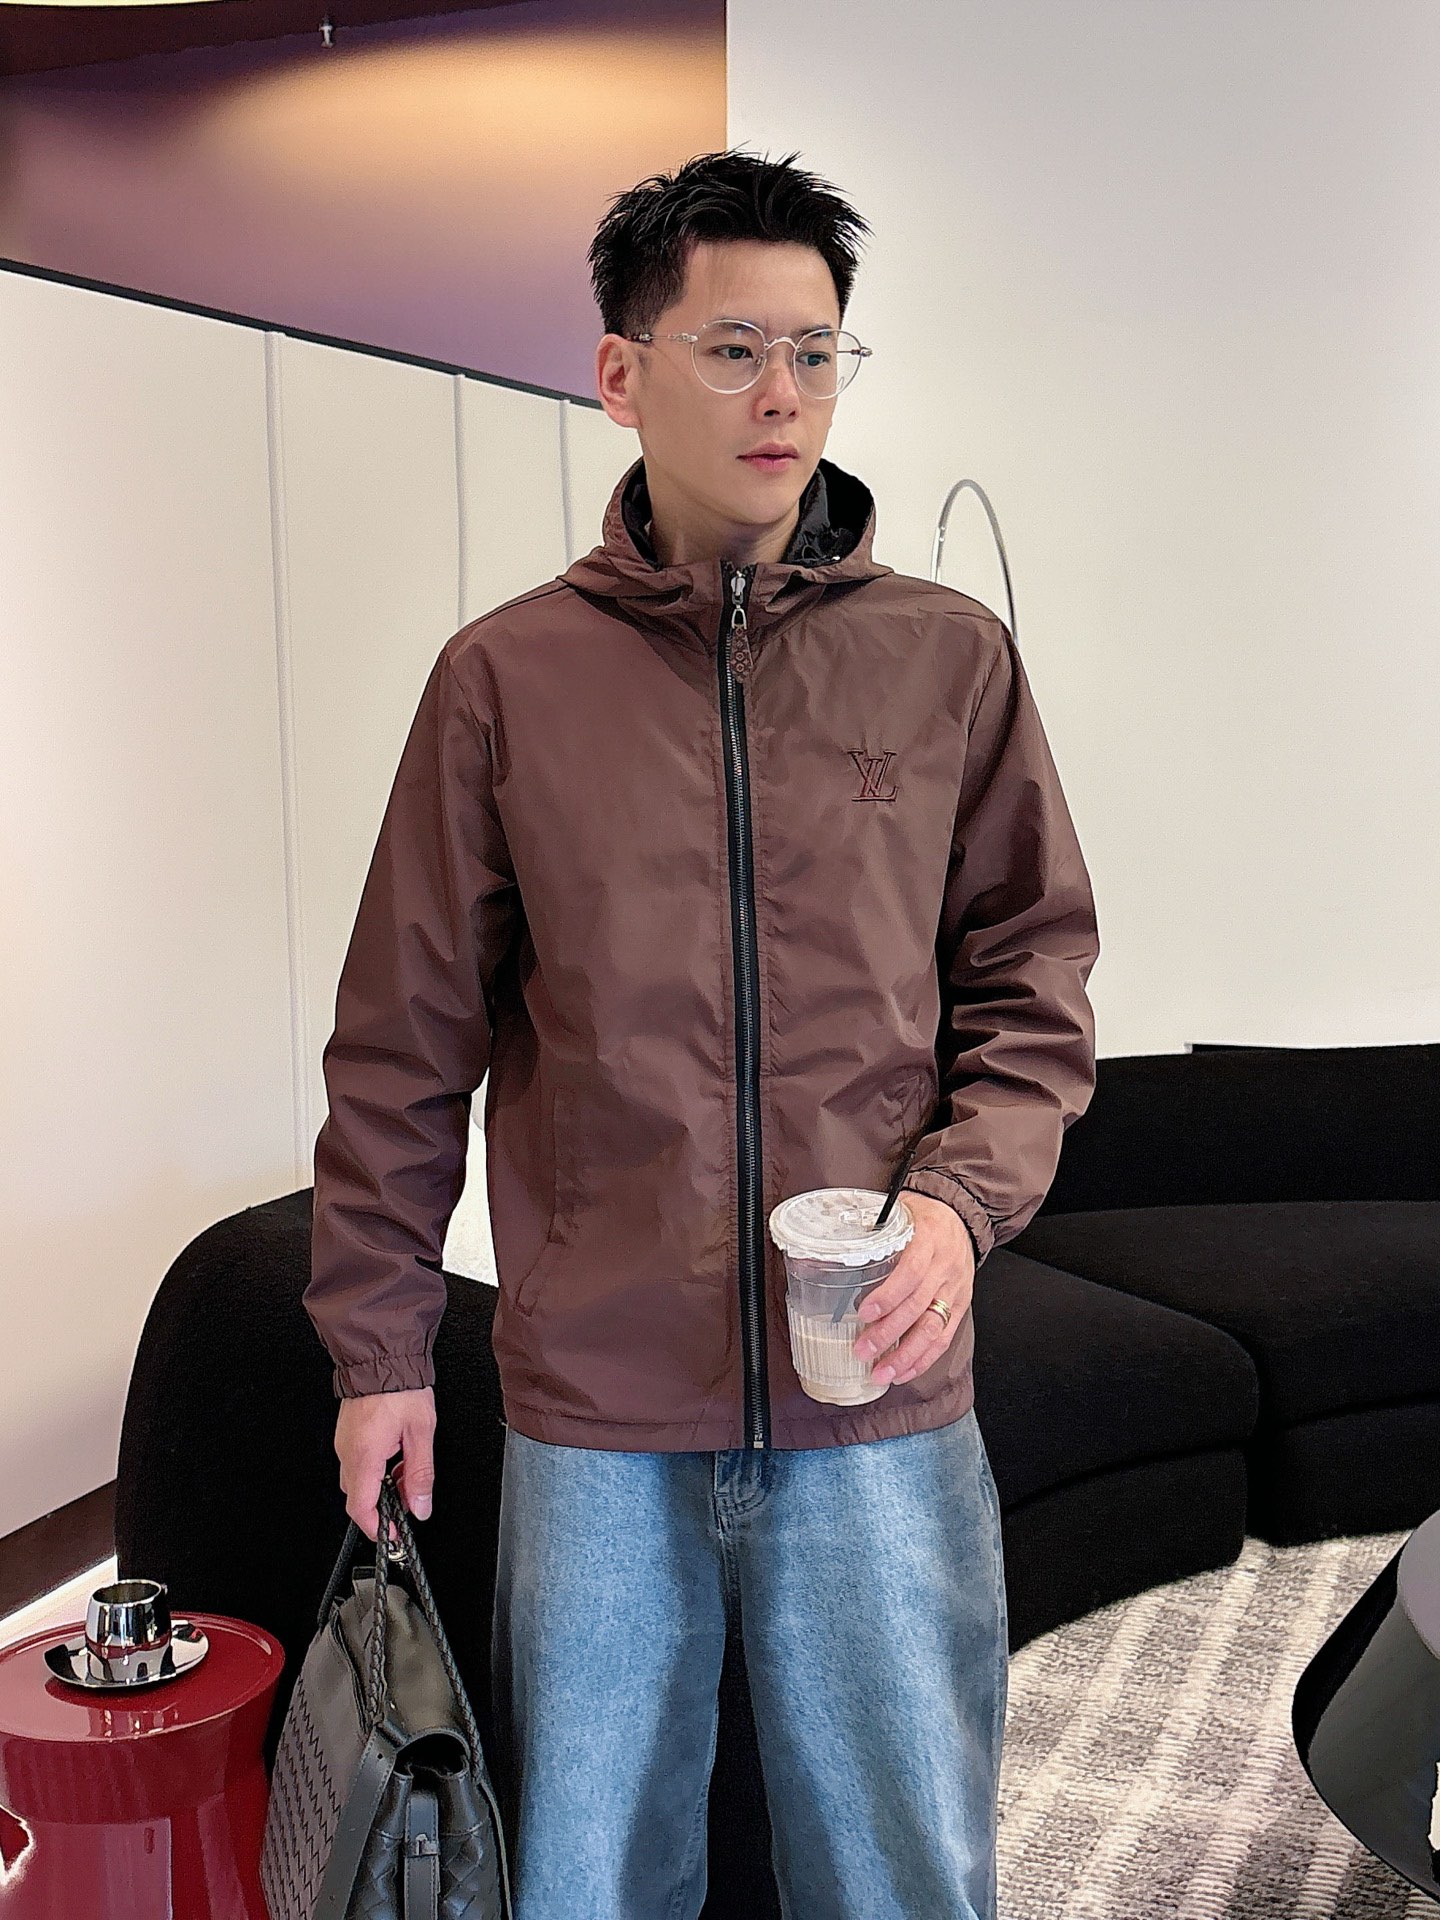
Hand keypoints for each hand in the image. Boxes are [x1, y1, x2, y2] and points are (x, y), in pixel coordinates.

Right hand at [334, 1385, 435, 1543]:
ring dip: (382, 1484)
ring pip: (359, 1479)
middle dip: (384, 1505)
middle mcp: (347, 1451)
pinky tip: (396, 1456)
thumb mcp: (421, 1432)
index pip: (361, 1509)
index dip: (377, 1528)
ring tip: (407, 1470)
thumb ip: (420, 1473)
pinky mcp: (347, 1432)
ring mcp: (344, 1441)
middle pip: (359, 1497)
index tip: (393, 1534)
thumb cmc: (399, 1387)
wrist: (382, 1356)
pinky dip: (377, 1468)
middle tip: (409, 1499)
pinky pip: (358, 1461)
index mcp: (364, 1456)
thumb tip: (421, 1505)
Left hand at [851, 1192, 975, 1385]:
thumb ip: (874, 1231)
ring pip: (932, 1328)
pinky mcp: (960, 1305)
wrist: (963, 1215)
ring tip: (881, 1373)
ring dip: (906, 1355)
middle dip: (889, 1333)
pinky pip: (944, 1337)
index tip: (864, 1313)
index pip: (911, 1272)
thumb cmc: (924, 1214)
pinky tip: (904, 1372)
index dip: (888, 1296)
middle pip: (918, 1306)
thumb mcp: (900, 1212)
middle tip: (863, 1351)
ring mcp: (954, 1289)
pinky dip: (924, 1358)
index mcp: (928, 1240)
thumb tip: (832, 1248)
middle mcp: (944, 1268)